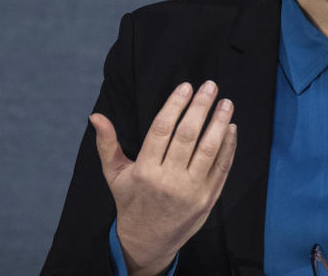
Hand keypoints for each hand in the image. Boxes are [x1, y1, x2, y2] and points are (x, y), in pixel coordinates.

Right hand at [90, 80, 236, 275]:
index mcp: (145, 171)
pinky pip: (222, 167)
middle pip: (188, 136)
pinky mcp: (208, 199)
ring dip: (220, 123)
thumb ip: (107, 143)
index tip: (185, 86)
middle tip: (210, 86)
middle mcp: (169, 181)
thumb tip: (96, 115)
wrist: (148, 241)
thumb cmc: (131, 201)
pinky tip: (231, 127)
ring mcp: (191, 191)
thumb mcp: (114, 174)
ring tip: (226, 103)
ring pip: (209, 150)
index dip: (175, 105)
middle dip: (200, 107)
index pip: (162, 130)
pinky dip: (229, 146)